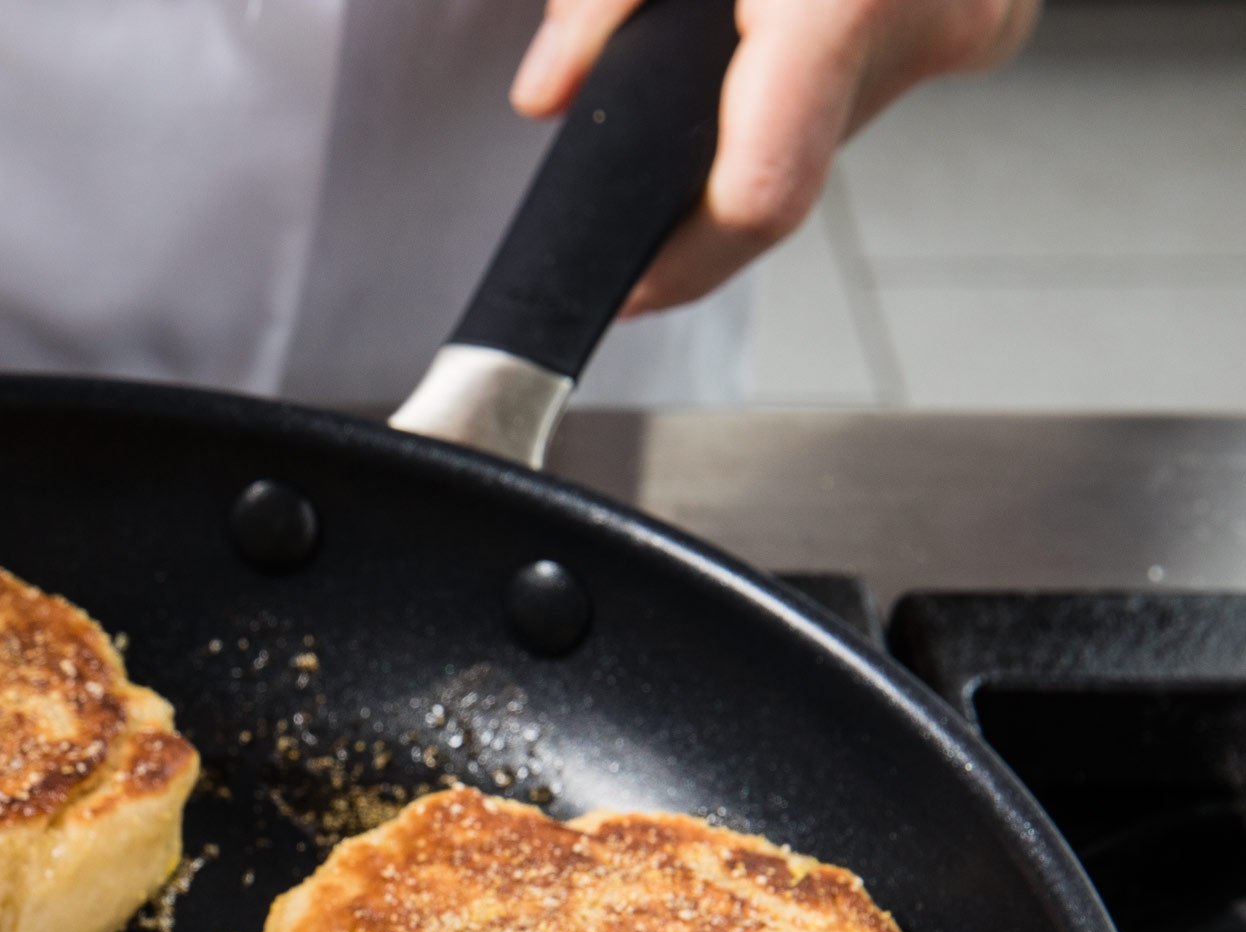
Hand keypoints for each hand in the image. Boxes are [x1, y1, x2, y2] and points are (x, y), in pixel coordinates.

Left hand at [510, 0, 1040, 313]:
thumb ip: (597, 3)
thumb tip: (549, 96)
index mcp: (841, 2)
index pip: (757, 200)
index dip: (678, 267)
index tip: (623, 291)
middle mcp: (928, 24)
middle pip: (783, 166)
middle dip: (704, 161)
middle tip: (651, 114)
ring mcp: (975, 22)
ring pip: (829, 123)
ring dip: (764, 100)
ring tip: (738, 26)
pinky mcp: (994, 16)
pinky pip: (883, 73)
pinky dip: (821, 59)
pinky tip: (792, 11)